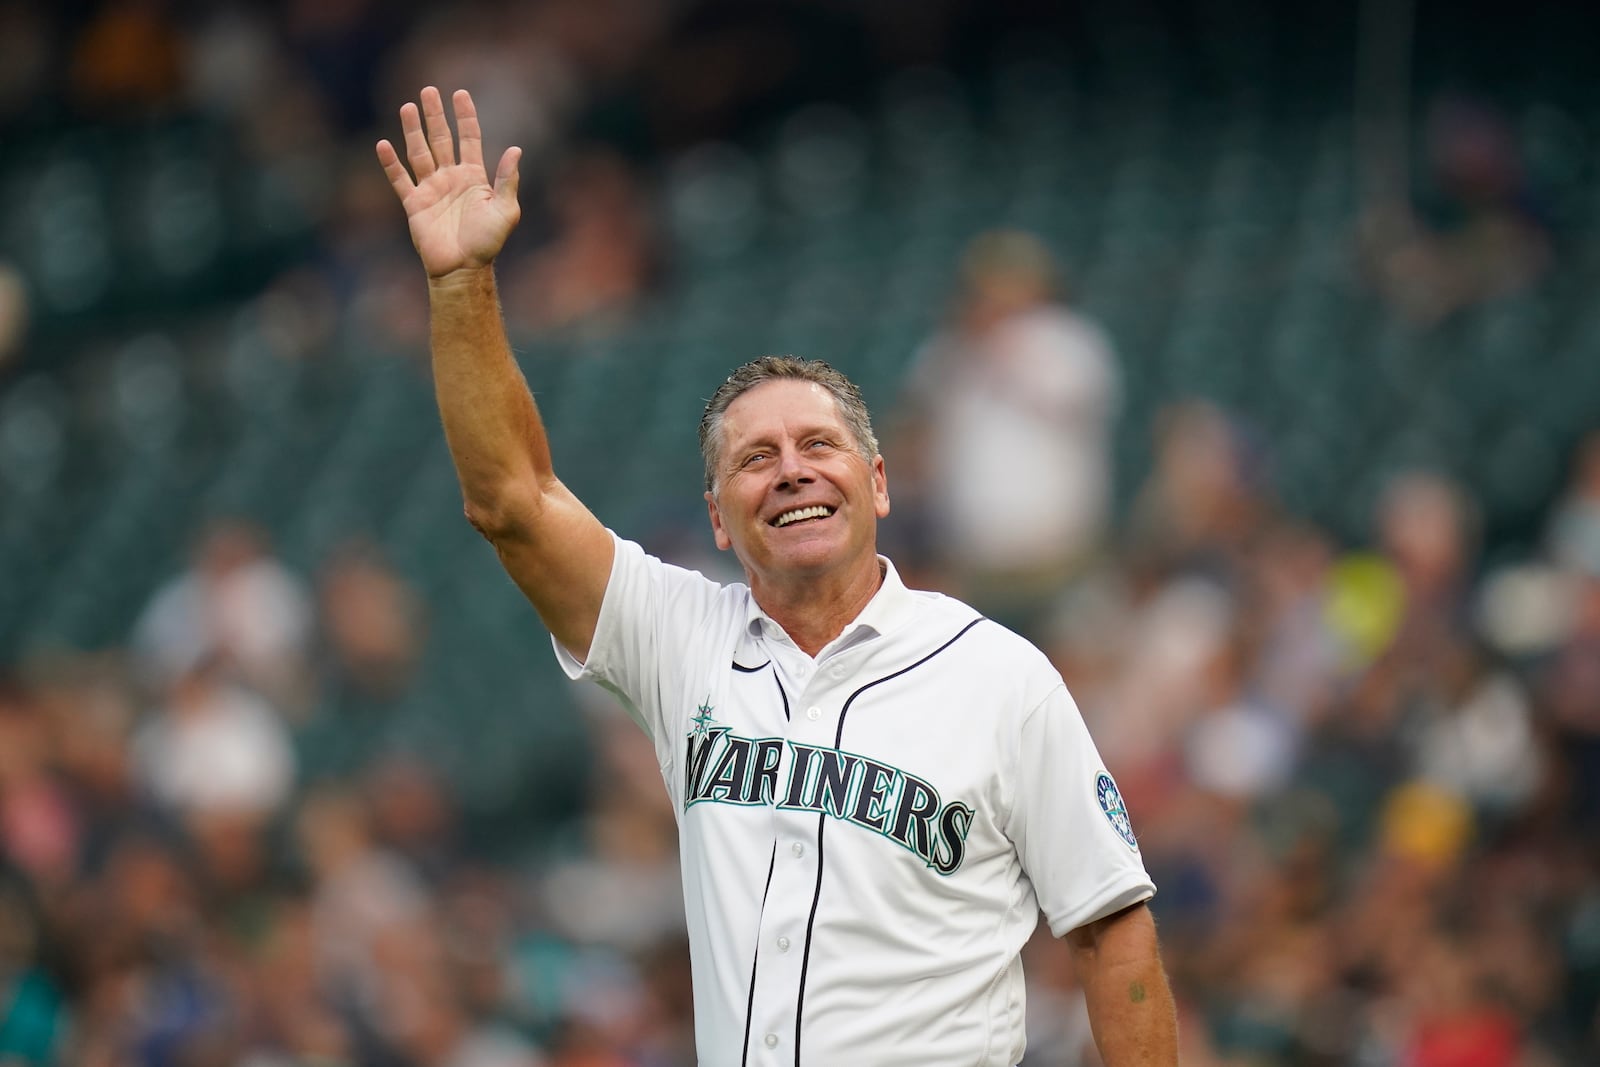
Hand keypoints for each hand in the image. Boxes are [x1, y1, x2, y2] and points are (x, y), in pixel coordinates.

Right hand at [376, 87, 521, 278]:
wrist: (463, 269)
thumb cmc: (487, 243)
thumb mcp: (506, 210)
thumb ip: (508, 179)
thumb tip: (515, 149)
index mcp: (474, 178)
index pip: (469, 139)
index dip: (465, 117)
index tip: (460, 94)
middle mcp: (451, 179)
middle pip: (441, 139)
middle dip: (435, 115)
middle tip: (428, 91)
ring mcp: (431, 190)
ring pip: (420, 152)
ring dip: (412, 130)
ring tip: (407, 107)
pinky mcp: (414, 204)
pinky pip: (400, 179)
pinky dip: (391, 163)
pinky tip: (383, 144)